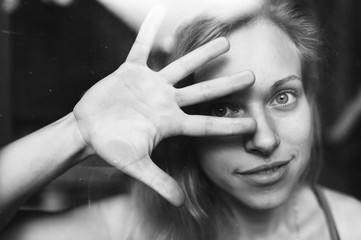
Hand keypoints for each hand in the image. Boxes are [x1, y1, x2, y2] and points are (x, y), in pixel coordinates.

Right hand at [73, 5, 254, 205]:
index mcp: (169, 123)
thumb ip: (159, 182)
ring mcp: (151, 84)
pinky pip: (142, 46)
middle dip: (227, 84)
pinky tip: (159, 10)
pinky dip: (149, 29)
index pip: (205, 124)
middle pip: (203, 91)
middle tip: (252, 76)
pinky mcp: (131, 70)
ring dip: (202, 54)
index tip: (253, 122)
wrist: (88, 130)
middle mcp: (166, 101)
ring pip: (181, 66)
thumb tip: (181, 203)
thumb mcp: (136, 166)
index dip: (228, 125)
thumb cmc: (112, 147)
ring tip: (225, 41)